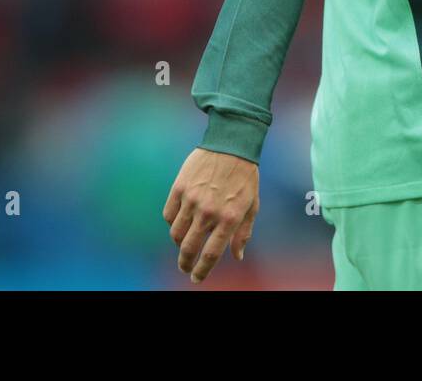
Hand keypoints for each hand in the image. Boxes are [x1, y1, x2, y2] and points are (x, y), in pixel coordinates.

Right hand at [162, 147, 259, 282]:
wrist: (231, 143)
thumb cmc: (245, 176)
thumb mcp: (252, 204)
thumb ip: (243, 232)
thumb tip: (237, 256)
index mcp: (229, 218)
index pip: (211, 254)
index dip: (202, 271)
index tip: (197, 278)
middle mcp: (208, 212)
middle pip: (189, 248)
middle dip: (185, 263)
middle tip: (185, 267)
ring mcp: (192, 200)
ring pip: (176, 233)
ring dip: (179, 243)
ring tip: (183, 243)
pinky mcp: (179, 188)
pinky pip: (169, 214)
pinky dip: (172, 222)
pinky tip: (179, 222)